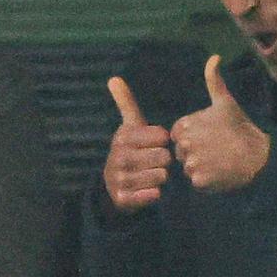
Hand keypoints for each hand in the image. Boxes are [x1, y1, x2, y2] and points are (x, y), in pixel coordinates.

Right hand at [103, 76, 172, 212]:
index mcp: (124, 137)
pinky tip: (149, 190)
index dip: (163, 142)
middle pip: (164, 158)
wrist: (112, 187)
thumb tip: (114, 77)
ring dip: (160, 178)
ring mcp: (120, 178)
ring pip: (161, 177)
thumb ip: (126, 103)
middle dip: (163, 162)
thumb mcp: (128, 127)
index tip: (154, 145)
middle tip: (154, 163)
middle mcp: (120, 156)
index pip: (162, 137)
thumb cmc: (130, 152)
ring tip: (150, 175)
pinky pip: (152, 195)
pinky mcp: (123, 198)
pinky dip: (154, 194)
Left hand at [170, 55, 269, 192]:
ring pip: (188, 169)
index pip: (178, 136)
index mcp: (186, 125)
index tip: (211, 138)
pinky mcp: (199, 180)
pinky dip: (207, 181)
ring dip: (201, 168)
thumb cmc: (241, 128)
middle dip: (196, 153)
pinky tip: (220, 173)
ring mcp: (192, 162)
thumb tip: (214, 57)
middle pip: (182, 153)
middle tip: (217, 151)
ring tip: (220, 162)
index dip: (194, 138)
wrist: (260, 156)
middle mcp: (186, 143)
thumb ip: (213, 80)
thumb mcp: (226, 102)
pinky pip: (196, 183)